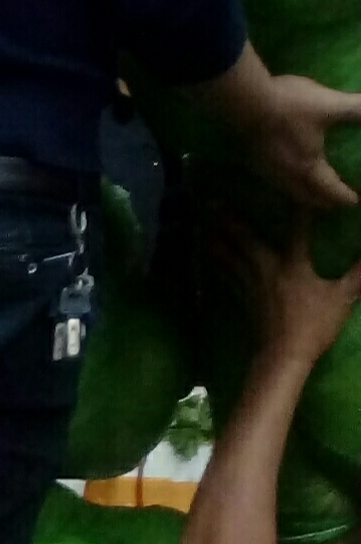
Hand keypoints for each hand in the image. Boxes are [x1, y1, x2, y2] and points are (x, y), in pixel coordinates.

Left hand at [208, 207, 360, 365]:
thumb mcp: (343, 297)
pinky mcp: (243, 300)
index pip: (297, 230)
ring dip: (215, 240)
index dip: (297, 209)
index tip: (292, 187)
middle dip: (229, 221)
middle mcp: (266, 270)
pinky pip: (226, 277)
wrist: (283, 356)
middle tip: (211, 203)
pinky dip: (216, 265)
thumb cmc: (314, 326)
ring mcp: (250, 286)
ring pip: (229, 257)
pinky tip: (207, 258)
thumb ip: (360, 274)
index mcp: (293, 265)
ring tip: (200, 225)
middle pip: (245, 240)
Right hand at [247, 73, 360, 210]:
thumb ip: (356, 110)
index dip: (344, 197)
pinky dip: (286, 184)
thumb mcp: (330, 106)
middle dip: (323, 201)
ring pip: (288, 191)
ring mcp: (267, 170)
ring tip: (310, 192)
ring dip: (302, 195)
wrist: (245, 101)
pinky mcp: (253, 161)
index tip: (355, 202)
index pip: (330, 190)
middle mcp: (287, 176)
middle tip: (334, 202)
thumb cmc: (291, 107)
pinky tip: (284, 174)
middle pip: (307, 197)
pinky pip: (274, 181)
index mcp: (308, 167)